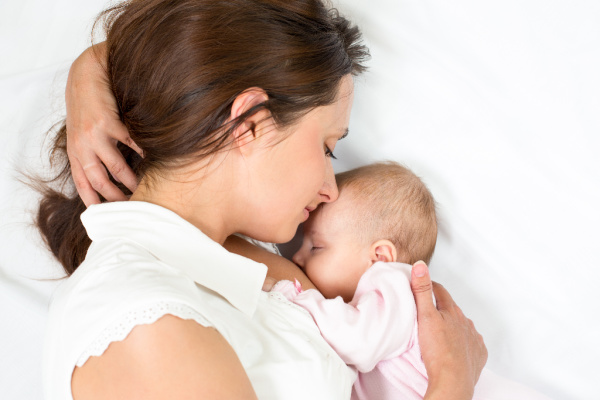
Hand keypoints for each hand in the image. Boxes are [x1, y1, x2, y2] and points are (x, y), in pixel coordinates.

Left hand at [65, 42, 142, 205]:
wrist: (86, 74)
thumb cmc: (88, 104)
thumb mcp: (82, 131)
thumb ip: (92, 151)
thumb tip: (112, 175)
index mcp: (75, 151)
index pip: (82, 183)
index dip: (93, 201)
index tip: (107, 214)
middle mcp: (82, 146)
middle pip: (99, 181)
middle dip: (116, 196)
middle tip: (132, 203)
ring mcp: (94, 136)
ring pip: (116, 167)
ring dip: (131, 180)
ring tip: (143, 186)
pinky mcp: (109, 123)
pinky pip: (130, 145)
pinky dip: (143, 155)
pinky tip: (152, 160)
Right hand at [411, 261, 486, 399]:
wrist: (452, 382)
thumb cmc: (437, 351)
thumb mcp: (424, 317)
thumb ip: (422, 291)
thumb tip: (421, 265)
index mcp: (452, 311)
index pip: (440, 291)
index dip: (430, 286)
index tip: (422, 286)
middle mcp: (466, 322)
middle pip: (452, 309)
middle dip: (441, 307)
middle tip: (427, 312)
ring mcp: (474, 338)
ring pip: (462, 326)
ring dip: (453, 326)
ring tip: (439, 333)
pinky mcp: (478, 354)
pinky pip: (471, 343)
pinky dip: (463, 342)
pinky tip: (455, 347)